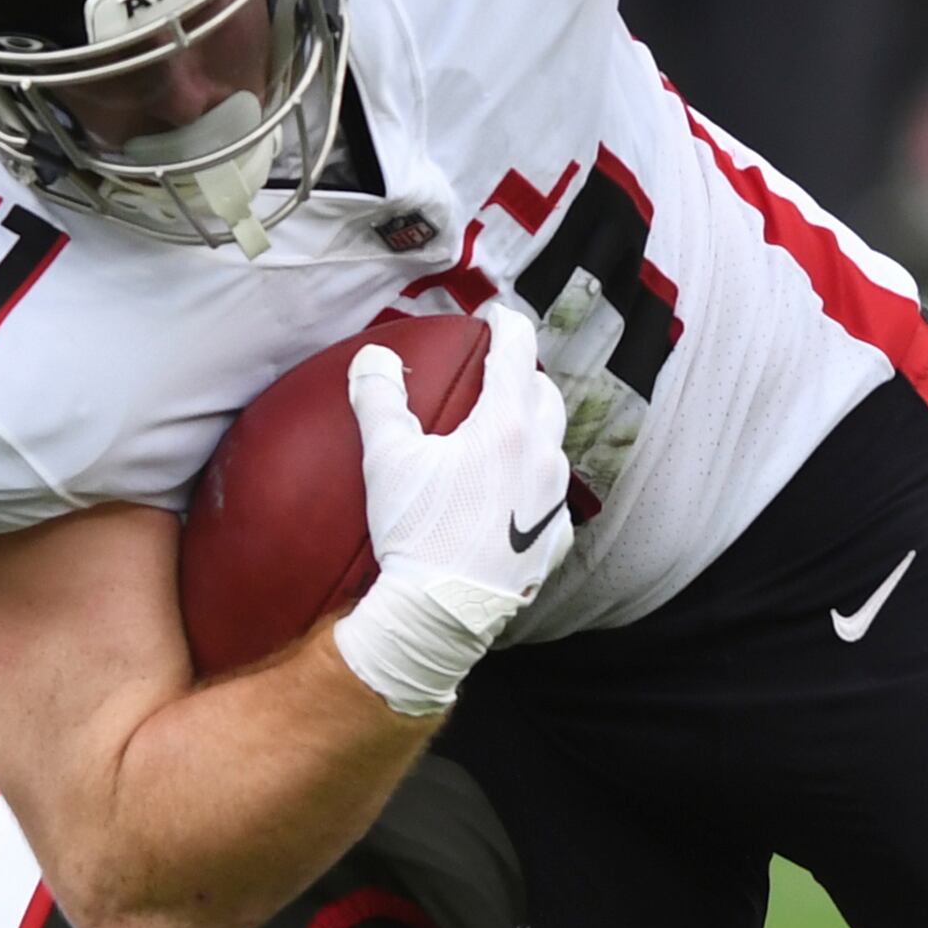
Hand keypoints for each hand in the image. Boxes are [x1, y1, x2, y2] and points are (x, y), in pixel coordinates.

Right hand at [328, 306, 575, 716]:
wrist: (442, 611)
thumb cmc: (416, 531)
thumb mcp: (386, 458)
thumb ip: (379, 398)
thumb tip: (375, 359)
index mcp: (506, 425)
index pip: (518, 351)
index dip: (506, 324)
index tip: (493, 316)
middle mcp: (542, 456)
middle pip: (544, 393)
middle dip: (522, 374)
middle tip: (493, 373)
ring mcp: (552, 500)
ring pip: (552, 443)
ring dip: (530, 426)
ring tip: (499, 429)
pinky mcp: (551, 538)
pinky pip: (551, 495)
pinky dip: (533, 479)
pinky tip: (510, 491)